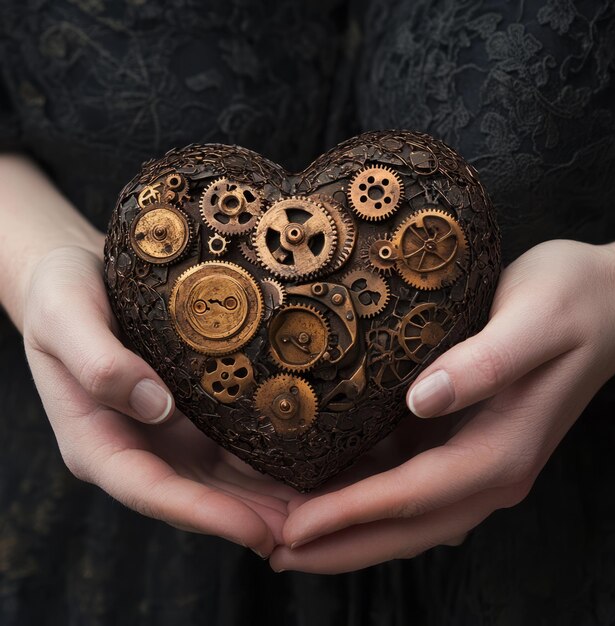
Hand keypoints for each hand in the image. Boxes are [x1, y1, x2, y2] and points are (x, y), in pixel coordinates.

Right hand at [23, 244, 296, 556]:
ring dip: (266, 497)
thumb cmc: (62, 292)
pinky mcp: (189, 409)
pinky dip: (265, 457)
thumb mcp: (66, 317)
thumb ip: (100, 364)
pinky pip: (229, 441)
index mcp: (96, 440)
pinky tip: (305, 459)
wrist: (76, 274)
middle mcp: (135, 445)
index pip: (151, 490)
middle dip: (249, 517)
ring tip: (320, 507)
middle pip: (194, 496)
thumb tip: (157, 406)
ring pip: (218, 478)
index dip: (203, 514)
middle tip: (308, 531)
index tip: (254, 529)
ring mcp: (165, 431)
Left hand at [270, 239, 614, 572]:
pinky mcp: (467, 440)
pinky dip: (367, 496)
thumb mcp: (534, 320)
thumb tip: (422, 400)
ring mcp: (479, 459)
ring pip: (407, 513)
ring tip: (287, 531)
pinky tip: (328, 485)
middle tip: (276, 552)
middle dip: (340, 544)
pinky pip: (411, 483)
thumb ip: (483, 363)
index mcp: (502, 448)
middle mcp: (490, 468)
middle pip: (407, 525)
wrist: (609, 302)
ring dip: (349, 528)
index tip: (293, 529)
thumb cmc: (572, 300)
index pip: (413, 496)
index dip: (350, 515)